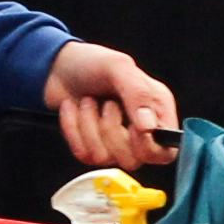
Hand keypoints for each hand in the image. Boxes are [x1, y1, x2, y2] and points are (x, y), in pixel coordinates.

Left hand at [44, 42, 178, 174]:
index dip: (148, 147)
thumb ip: (138, 94)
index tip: (131, 127)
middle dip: (112, 131)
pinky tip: (74, 109)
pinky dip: (73, 128)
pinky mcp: (91, 147)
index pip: (165, 153)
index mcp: (156, 111)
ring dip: (89, 126)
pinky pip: (83, 154)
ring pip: (104, 158)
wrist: (58, 66)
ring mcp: (114, 142)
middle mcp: (139, 130)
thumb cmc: (93, 62)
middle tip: (107, 104)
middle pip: (133, 160)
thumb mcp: (119, 67)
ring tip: (88, 101)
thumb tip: (149, 127)